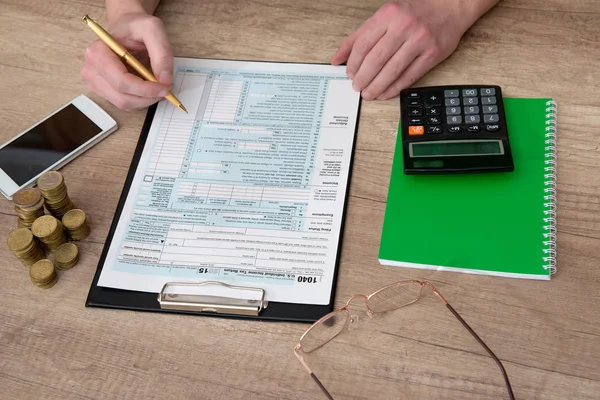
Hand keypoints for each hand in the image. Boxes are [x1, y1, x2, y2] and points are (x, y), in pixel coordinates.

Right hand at [81, 12, 172, 109]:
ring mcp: (95, 82)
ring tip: (157, 87)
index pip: (121, 82)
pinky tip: (147, 88)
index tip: (164, 87)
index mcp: (98, 53)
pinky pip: (124, 104)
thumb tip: (164, 79)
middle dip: (148, 97)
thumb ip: (162, 52)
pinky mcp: (103, 90)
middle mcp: (92, 69)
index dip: (146, 90)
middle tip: (165, 89)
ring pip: (124, 104)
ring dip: (145, 101)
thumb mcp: (152, 29)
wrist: (126, 28)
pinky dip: (140, 100)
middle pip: (122, 98)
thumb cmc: (135, 26)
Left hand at [331, 1, 474, 99]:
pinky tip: (385, 93)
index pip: (363, 44)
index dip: (353, 63)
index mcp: (389, 14)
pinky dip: (394, 88)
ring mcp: (420, 40)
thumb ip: (359, 36)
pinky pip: (409, 76)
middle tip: (357, 87)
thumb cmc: (415, 12)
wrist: (450, 6)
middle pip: (376, 59)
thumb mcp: (385, 16)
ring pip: (392, 70)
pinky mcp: (432, 54)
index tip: (349, 73)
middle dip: (363, 78)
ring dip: (377, 86)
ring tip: (368, 94)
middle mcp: (404, 26)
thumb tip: (338, 58)